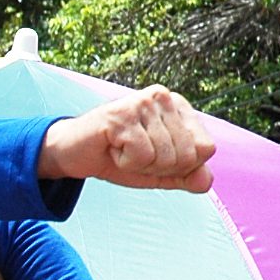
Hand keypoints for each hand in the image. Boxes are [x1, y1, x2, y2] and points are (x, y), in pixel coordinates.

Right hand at [38, 86, 215, 191]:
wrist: (72, 154)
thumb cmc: (117, 157)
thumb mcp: (158, 172)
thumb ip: (186, 176)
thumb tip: (206, 182)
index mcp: (179, 107)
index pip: (206, 148)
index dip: (181, 166)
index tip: (154, 156)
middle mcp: (164, 97)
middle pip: (187, 155)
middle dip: (159, 167)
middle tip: (134, 155)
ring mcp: (142, 103)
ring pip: (165, 157)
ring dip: (139, 165)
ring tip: (122, 150)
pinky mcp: (122, 114)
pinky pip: (142, 155)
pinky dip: (124, 162)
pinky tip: (112, 147)